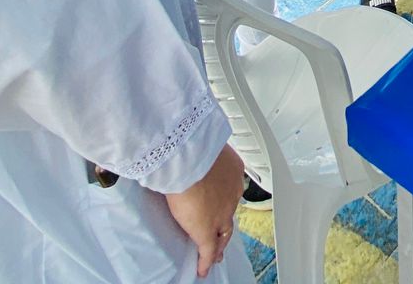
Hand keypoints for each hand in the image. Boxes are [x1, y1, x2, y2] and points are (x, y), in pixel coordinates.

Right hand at [165, 144, 243, 278]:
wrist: (187, 158)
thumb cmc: (189, 145)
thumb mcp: (199, 146)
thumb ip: (195, 153)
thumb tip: (180, 150)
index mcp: (232, 170)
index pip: (230, 189)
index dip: (225, 199)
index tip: (219, 201)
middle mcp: (231, 192)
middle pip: (230, 213)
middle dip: (225, 225)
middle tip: (222, 234)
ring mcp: (221, 213)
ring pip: (223, 233)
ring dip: (218, 245)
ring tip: (215, 254)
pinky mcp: (207, 230)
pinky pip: (208, 250)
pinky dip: (206, 260)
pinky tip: (204, 268)